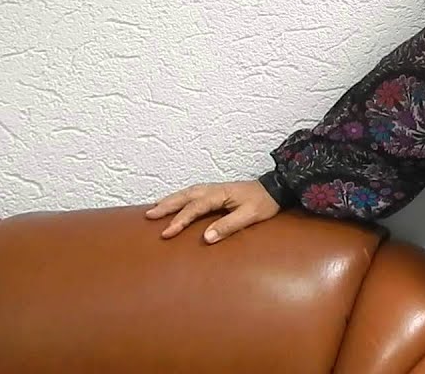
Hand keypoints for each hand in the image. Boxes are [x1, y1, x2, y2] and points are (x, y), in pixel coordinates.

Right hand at [146, 179, 279, 243]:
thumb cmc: (263, 203)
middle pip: (185, 197)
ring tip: (154, 209)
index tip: (166, 233)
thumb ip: (228, 226)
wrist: (275, 188)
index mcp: (219, 195)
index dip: (179, 220)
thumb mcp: (249, 216)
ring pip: (186, 193)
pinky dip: (179, 197)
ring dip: (170, 200)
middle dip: (166, 206)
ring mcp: (213, 189)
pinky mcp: (215, 191)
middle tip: (149, 215)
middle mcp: (213, 189)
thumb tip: (206, 237)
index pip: (194, 208)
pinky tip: (172, 202)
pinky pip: (191, 193)